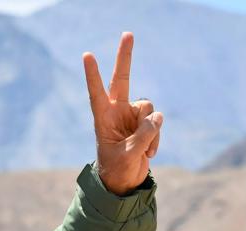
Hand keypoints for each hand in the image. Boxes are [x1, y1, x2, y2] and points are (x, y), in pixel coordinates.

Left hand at [83, 32, 163, 195]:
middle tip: (128, 33)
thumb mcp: (129, 155)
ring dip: (151, 130)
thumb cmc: (117, 169)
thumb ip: (143, 134)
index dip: (93, 75)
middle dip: (125, 57)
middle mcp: (117, 112)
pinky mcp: (145, 123)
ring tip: (143, 149)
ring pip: (149, 108)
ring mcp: (131, 116)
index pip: (96, 92)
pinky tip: (149, 153)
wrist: (124, 182)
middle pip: (123, 79)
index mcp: (102, 118)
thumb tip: (158, 116)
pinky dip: (156, 138)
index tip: (87, 55)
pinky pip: (157, 122)